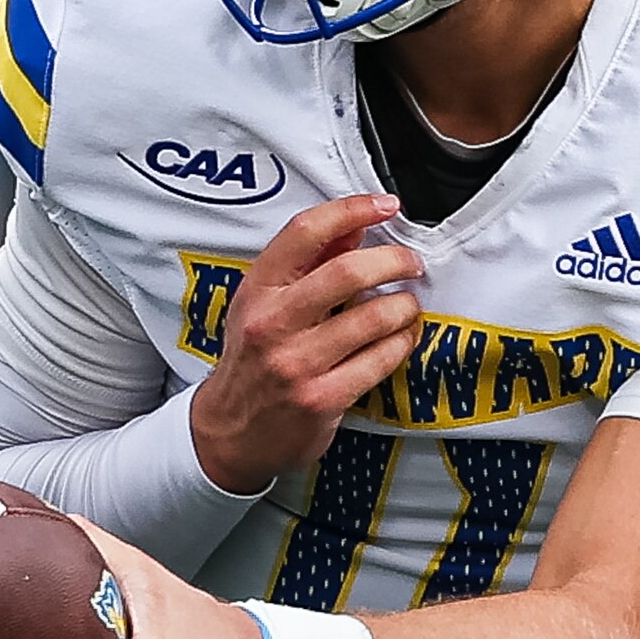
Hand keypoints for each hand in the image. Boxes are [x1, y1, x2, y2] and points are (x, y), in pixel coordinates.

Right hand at [189, 192, 423, 494]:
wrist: (228, 433)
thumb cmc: (251, 364)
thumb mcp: (263, 306)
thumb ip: (307, 265)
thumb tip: (355, 227)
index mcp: (258, 291)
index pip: (306, 233)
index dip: (352, 209)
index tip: (384, 205)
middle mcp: (273, 324)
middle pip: (348, 271)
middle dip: (395, 260)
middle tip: (411, 263)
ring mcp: (297, 364)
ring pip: (374, 317)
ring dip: (405, 306)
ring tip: (407, 306)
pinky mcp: (322, 399)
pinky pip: (380, 360)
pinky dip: (402, 343)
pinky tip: (401, 338)